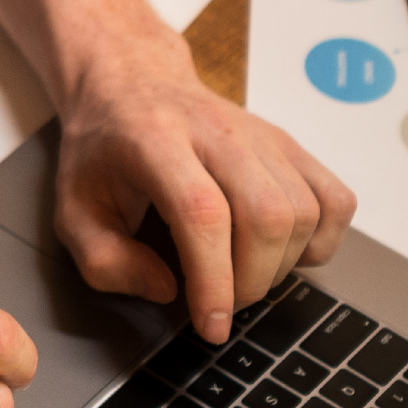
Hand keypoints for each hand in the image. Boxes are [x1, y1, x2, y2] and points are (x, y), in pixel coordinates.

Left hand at [49, 30, 353, 341]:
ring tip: (242, 274)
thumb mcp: (72, 209)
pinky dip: (321, 240)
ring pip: (304, 212)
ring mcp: (261, 134)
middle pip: (266, 214)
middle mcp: (217, 131)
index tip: (210, 324)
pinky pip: (335, 200)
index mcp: (155, 140)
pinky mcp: (289, 143)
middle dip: (251, 281)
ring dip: (281, 266)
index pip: (203, 213)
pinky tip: (284, 250)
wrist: (131, 82)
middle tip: (221, 301)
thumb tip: (167, 290)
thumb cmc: (103, 149)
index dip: (214, 279)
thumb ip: (105, 261)